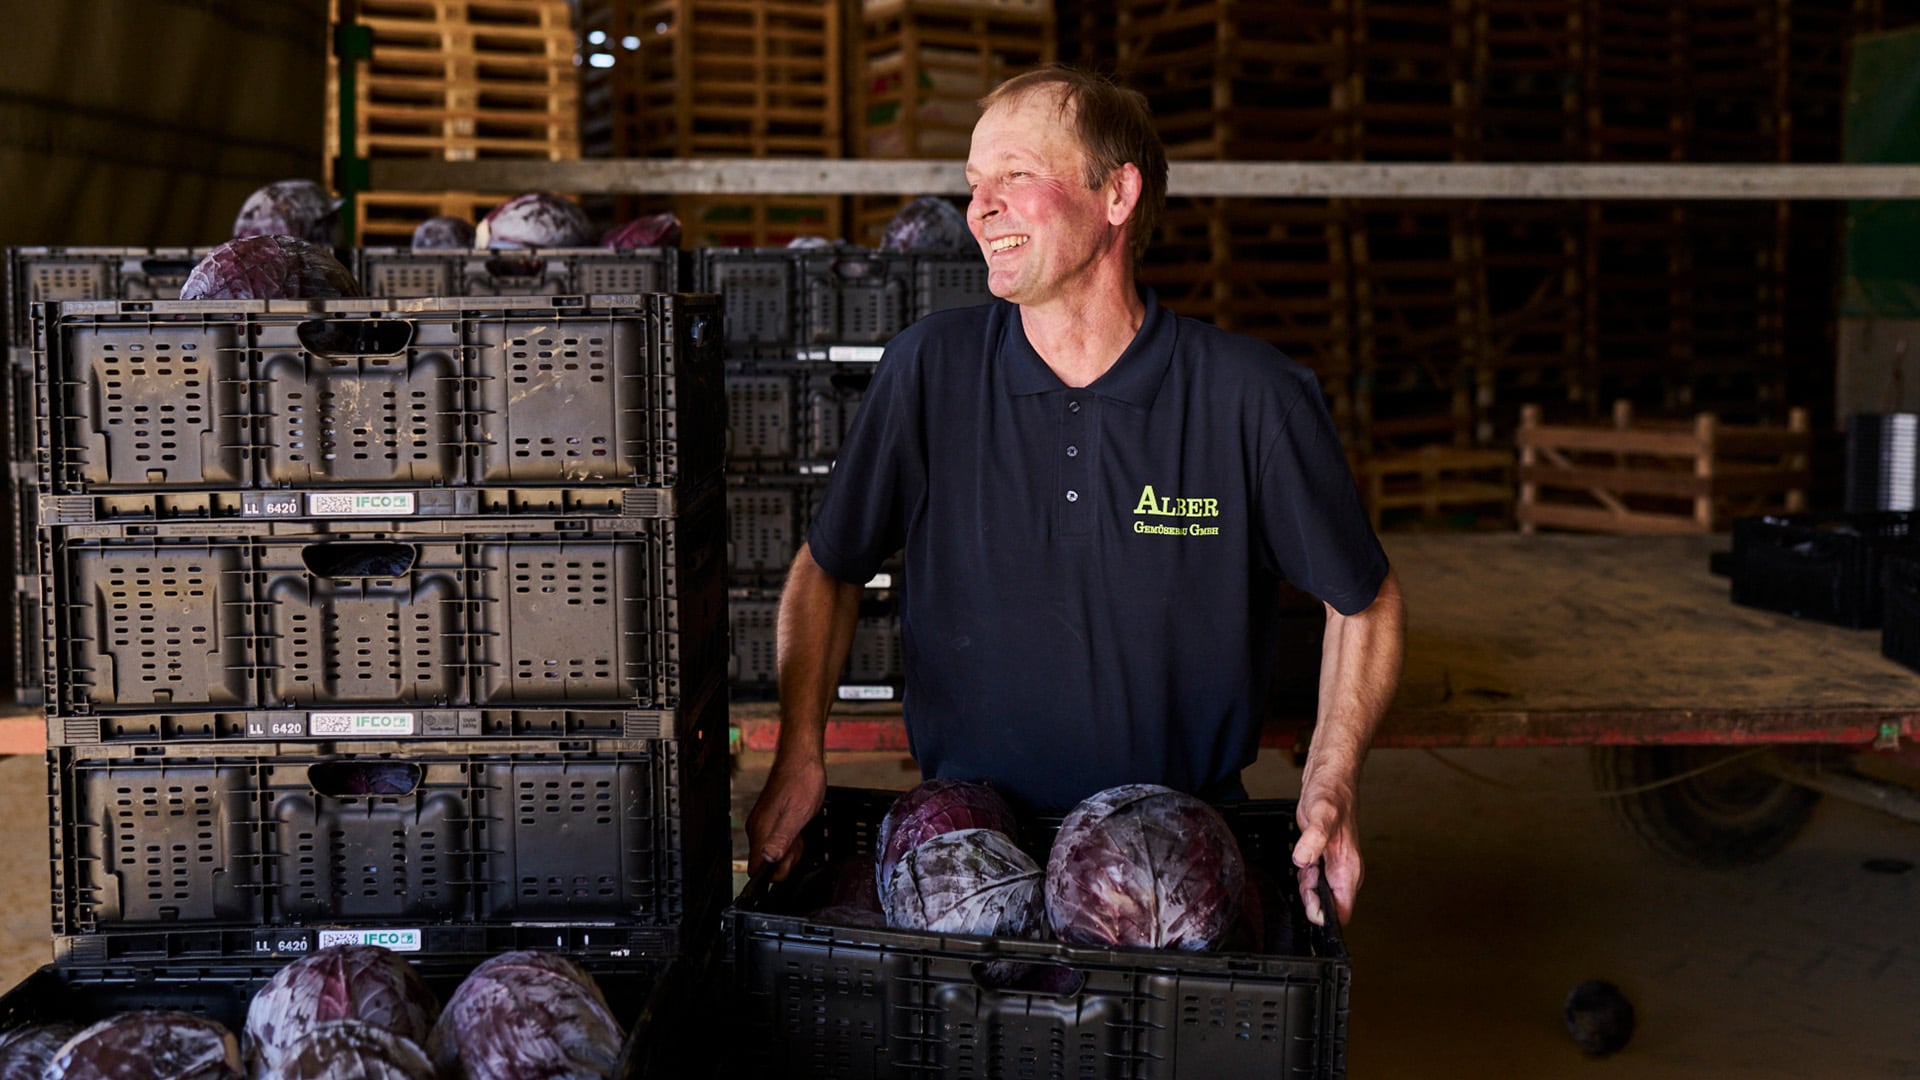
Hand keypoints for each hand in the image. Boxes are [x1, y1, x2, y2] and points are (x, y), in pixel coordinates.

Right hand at [746, 752, 826, 880]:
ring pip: (773, 852)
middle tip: (799, 838)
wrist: (801, 758)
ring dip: (790, 847)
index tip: (790, 855)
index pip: (756, 869)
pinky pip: (776, 839)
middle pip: (766, 863)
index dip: (776, 871)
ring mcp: (762, 822)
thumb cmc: (802, 781)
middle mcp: (757, 828)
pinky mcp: (768, 818)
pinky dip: (790, 838)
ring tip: (800, 828)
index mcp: (761, 830)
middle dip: (786, 858)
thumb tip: (768, 859)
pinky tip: (798, 824)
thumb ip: (782, 839)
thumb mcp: (798, 813)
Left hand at [1292, 775, 1361, 927]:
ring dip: (1306, 888)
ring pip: (1319, 894)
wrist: (1330, 778)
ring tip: (1304, 865)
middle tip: (1303, 876)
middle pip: (1329, 907)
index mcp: (1348, 869)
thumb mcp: (1321, 815)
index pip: (1342, 912)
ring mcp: (1334, 866)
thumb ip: (1313, 839)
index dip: (1324, 917)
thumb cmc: (1332, 795)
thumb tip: (1303, 860)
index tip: (1310, 906)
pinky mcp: (1324, 859)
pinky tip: (1302, 864)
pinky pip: (1313, 880)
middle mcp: (1344, 871)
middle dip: (1312, 901)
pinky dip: (1304, 878)